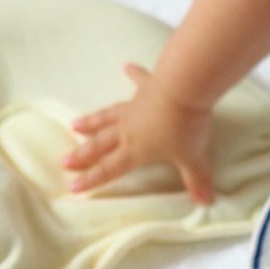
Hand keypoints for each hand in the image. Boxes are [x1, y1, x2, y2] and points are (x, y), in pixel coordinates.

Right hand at [62, 63, 213, 203]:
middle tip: (65, 160)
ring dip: (92, 121)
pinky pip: (138, 79)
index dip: (92, 179)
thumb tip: (205, 202)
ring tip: (75, 124)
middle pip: (101, 144)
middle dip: (82, 154)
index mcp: (136, 149)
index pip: (110, 169)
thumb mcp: (193, 158)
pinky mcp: (147, 87)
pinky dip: (133, 73)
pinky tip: (127, 66)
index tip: (73, 186)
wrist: (184, 90)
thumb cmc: (185, 128)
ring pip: (108, 116)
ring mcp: (135, 107)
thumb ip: (196, 180)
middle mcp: (128, 129)